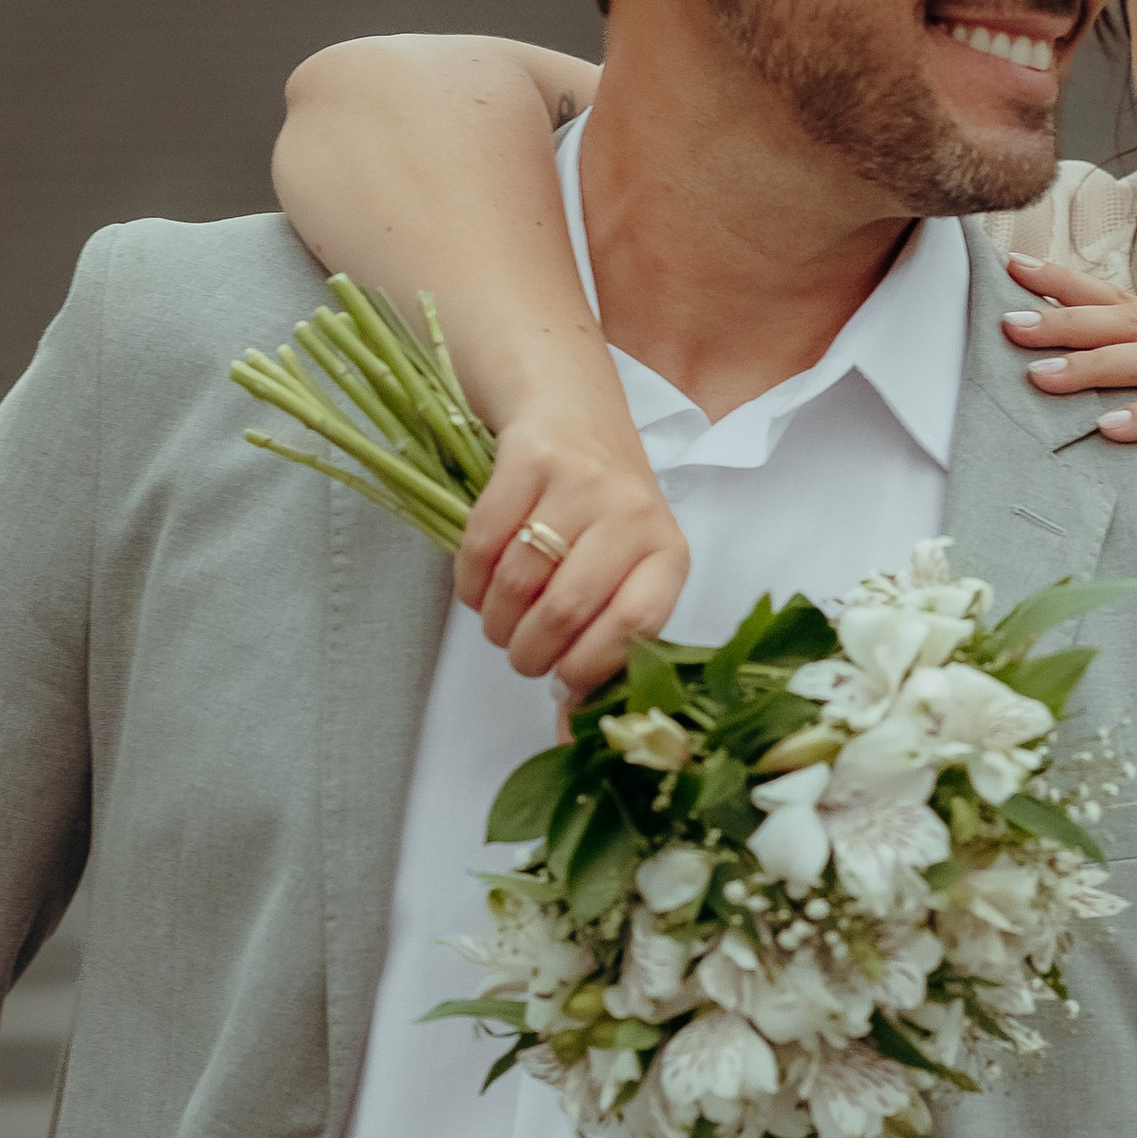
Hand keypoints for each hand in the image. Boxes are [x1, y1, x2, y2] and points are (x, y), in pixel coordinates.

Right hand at [456, 405, 688, 695]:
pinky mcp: (528, 458)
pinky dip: (469, 583)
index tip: (562, 685)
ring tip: (499, 623)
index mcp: (667, 551)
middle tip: (520, 658)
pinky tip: (478, 589)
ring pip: (518, 582)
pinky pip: (481, 545)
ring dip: (495, 621)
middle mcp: (632, 512)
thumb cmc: (600, 506)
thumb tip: (572, 732)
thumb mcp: (623, 566)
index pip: (635, 626)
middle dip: (528, 654)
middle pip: (565, 610)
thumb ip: (606, 642)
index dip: (588, 667)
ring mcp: (579, 482)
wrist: (570, 404)